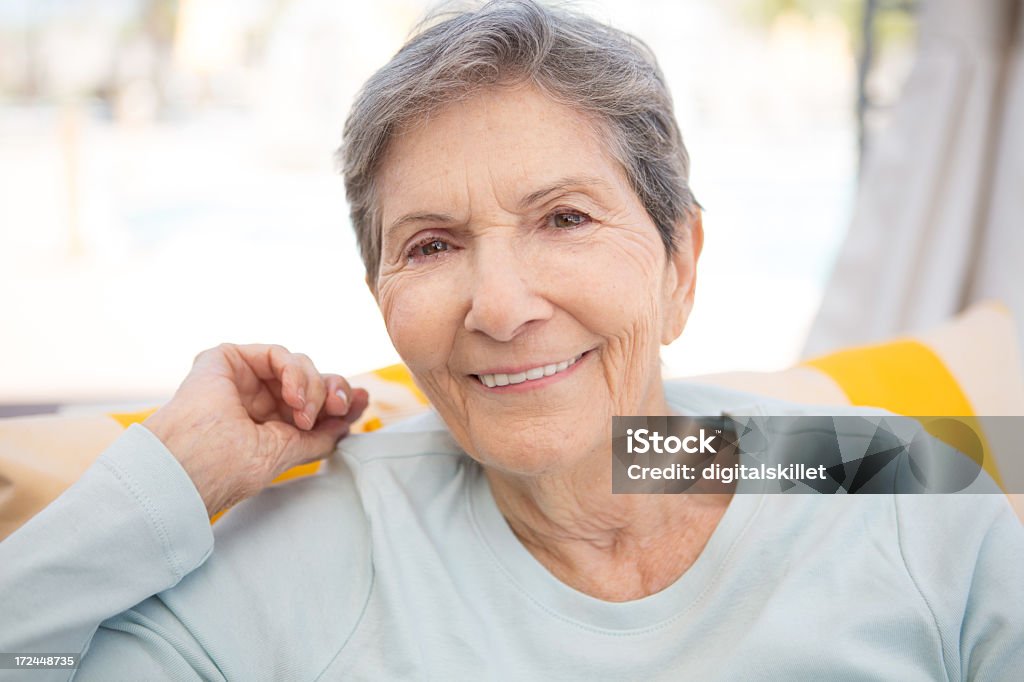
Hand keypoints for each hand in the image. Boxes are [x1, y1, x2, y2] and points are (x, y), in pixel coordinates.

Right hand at [143, 343, 368, 516]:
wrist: (189, 469)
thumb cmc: (226, 470)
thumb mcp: (287, 453)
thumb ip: (319, 435)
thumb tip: (348, 418)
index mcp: (266, 422)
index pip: (312, 401)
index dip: (338, 398)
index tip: (360, 402)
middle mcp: (255, 397)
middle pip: (311, 378)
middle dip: (331, 389)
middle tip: (337, 407)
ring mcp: (241, 377)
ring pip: (299, 364)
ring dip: (313, 386)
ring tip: (304, 414)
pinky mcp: (226, 358)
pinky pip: (277, 353)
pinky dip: (295, 372)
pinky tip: (294, 398)